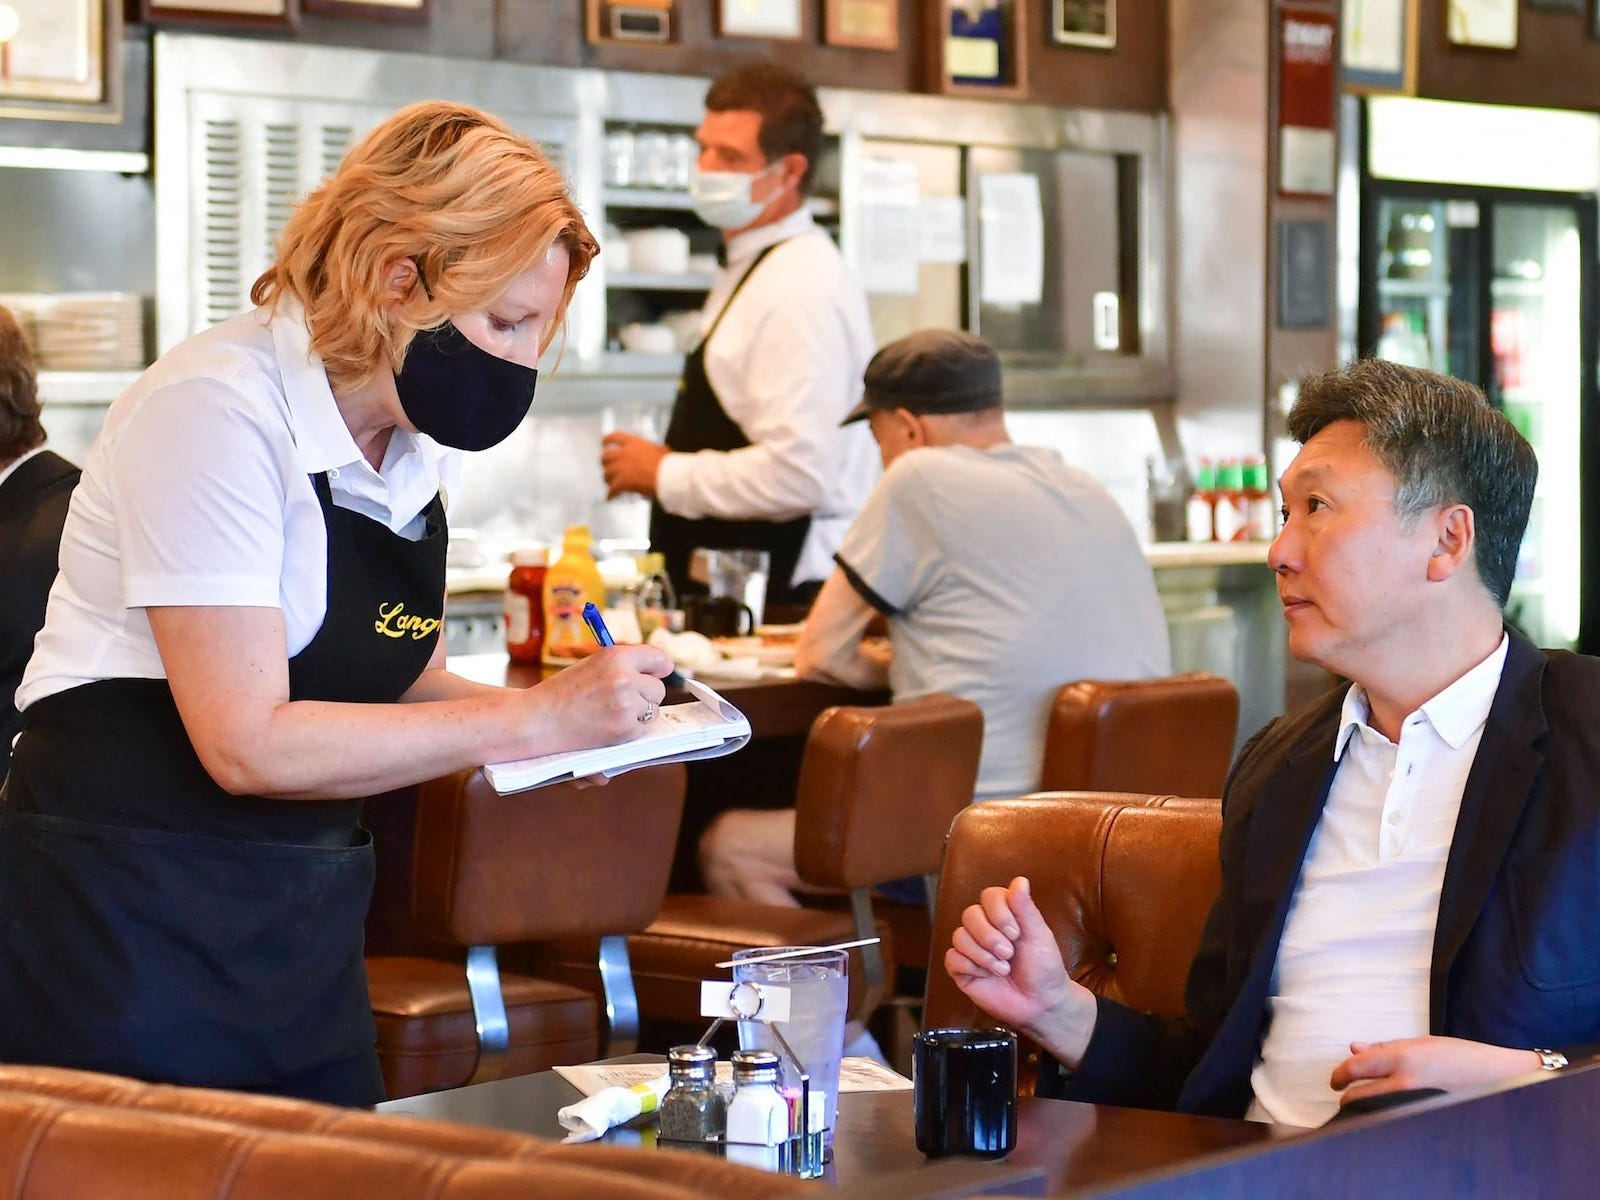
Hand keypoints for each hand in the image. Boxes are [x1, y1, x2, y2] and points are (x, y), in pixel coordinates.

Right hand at [526, 643, 671, 749]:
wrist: (537, 720)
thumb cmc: (562, 693)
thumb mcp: (592, 665)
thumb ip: (625, 665)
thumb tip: (666, 668)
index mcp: (616, 656)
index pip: (657, 658)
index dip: (656, 668)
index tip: (657, 672)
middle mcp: (625, 677)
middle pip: (658, 688)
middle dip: (645, 694)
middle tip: (618, 699)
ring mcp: (627, 705)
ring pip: (653, 709)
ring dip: (639, 713)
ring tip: (610, 713)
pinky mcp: (625, 729)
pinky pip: (643, 728)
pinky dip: (630, 730)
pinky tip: (607, 726)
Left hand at [601, 432, 668, 499]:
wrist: (668, 476)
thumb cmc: (668, 463)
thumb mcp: (661, 450)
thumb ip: (654, 449)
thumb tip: (659, 450)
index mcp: (633, 443)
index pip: (614, 437)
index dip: (606, 440)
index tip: (604, 444)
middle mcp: (624, 453)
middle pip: (605, 456)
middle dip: (605, 463)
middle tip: (608, 467)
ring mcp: (621, 468)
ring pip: (606, 473)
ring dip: (607, 479)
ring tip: (611, 484)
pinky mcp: (622, 482)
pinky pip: (611, 490)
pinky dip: (610, 494)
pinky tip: (610, 498)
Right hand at [943, 876, 1097, 1065]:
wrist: (1041, 1004)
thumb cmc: (1043, 967)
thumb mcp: (1039, 935)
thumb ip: (1025, 908)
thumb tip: (1020, 879)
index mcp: (1004, 915)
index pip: (988, 896)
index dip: (999, 912)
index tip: (1017, 933)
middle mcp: (984, 928)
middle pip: (970, 914)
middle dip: (990, 936)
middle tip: (1009, 953)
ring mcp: (971, 949)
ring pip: (959, 936)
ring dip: (983, 955)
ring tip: (1003, 969)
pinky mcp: (962, 970)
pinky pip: (952, 958)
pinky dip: (971, 967)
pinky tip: (987, 977)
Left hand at [1330, 1036, 1543, 1108]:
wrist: (1501, 1078)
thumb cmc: (1461, 1056)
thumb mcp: (1421, 1043)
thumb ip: (1384, 1047)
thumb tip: (1354, 1047)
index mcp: (1403, 1058)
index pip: (1354, 1069)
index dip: (1339, 1076)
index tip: (1335, 1081)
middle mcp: (1406, 1083)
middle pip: (1357, 1098)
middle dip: (1347, 1098)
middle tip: (1346, 1095)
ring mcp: (1416, 1105)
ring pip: (1373, 1113)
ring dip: (1364, 1110)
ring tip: (1366, 1104)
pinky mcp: (1426, 1120)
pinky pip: (1395, 1120)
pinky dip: (1385, 1116)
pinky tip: (1388, 1112)